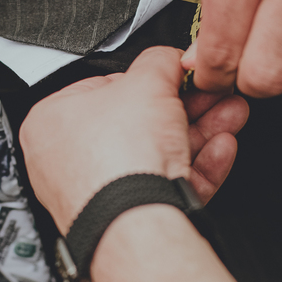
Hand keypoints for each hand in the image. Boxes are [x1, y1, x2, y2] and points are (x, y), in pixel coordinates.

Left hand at [20, 47, 249, 234]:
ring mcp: (99, 193)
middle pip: (139, 123)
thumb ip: (160, 63)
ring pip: (158, 154)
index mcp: (51, 121)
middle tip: (213, 96)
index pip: (106, 88)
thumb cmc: (119, 159)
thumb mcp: (147, 83)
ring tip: (230, 116)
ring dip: (200, 133)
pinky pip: (164, 184)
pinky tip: (220, 149)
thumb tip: (169, 59)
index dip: (150, 79)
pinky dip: (196, 166)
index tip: (178, 76)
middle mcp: (68, 160)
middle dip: (187, 107)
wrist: (135, 223)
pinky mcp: (129, 217)